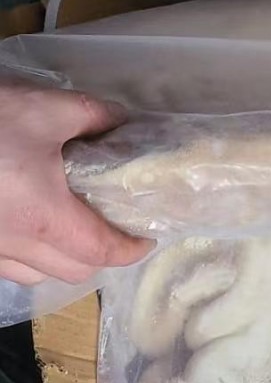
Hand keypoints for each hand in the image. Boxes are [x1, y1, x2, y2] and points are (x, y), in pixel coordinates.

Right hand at [0, 81, 151, 285]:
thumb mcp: (43, 107)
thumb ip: (92, 116)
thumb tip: (122, 121)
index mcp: (43, 217)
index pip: (101, 251)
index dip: (129, 249)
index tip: (144, 239)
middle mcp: (14, 244)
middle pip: (73, 271)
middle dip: (99, 255)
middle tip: (110, 224)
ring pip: (36, 275)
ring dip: (60, 259)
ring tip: (69, 225)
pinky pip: (5, 265)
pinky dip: (26, 255)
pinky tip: (25, 224)